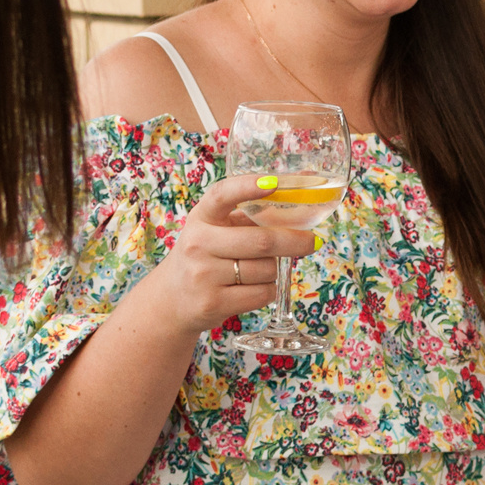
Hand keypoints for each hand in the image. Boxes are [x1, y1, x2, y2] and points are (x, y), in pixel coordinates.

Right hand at [152, 175, 319, 336]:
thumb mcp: (217, 228)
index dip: (247, 187)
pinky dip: (269, 290)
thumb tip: (307, 181)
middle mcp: (198, 243)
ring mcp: (203, 275)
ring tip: (260, 269)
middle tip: (311, 241)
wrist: (173, 298)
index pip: (222, 195)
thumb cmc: (207, 255)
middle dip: (294, 241)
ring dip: (274, 269)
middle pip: (261, 241)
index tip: (274, 182)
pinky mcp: (212, 303)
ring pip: (266, 270)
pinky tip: (256, 286)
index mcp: (202, 217)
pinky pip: (262, 294)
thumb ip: (253, 211)